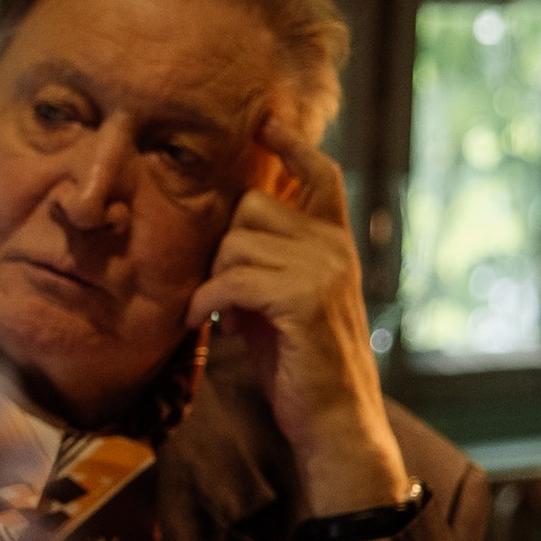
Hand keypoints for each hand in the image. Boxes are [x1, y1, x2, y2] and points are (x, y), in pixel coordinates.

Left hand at [187, 115, 409, 516]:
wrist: (330, 419)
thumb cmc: (297, 361)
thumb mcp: (281, 298)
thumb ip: (266, 260)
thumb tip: (226, 232)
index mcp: (334, 243)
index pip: (320, 176)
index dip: (292, 146)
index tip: (267, 121)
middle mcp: (334, 247)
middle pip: (252, 207)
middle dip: (223, 245)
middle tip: (224, 292)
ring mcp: (323, 270)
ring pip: (235, 242)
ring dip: (214, 279)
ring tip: (224, 314)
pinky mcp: (303, 299)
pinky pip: (229, 279)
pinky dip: (206, 302)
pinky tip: (208, 325)